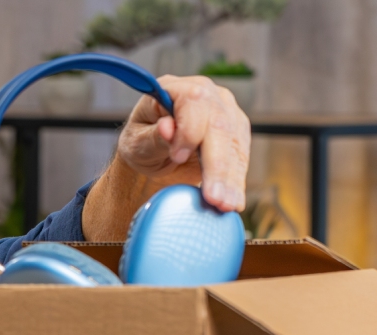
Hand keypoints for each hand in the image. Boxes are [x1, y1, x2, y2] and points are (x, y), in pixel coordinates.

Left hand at [117, 74, 251, 211]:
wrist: (154, 155)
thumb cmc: (141, 143)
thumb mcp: (135, 142)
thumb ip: (152, 136)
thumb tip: (168, 127)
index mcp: (175, 88)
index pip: (194, 102)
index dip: (189, 130)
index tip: (177, 156)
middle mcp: (206, 94)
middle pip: (220, 125)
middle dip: (217, 164)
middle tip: (213, 197)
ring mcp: (225, 111)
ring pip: (235, 144)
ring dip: (231, 178)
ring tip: (225, 205)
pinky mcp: (236, 132)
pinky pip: (241, 157)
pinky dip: (236, 181)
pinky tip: (233, 201)